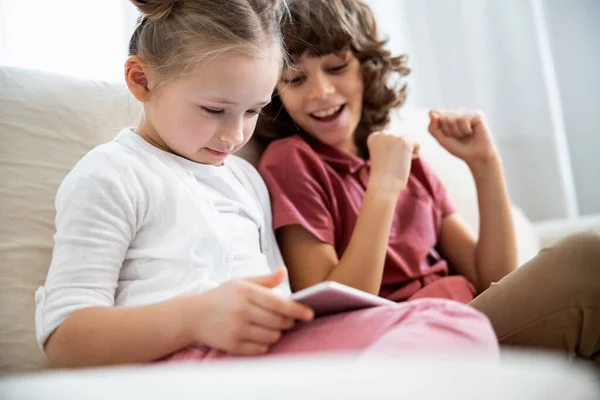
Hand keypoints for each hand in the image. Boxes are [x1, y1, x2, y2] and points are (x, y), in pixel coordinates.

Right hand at [189, 268, 313, 354]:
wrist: (193, 315)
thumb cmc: (221, 297)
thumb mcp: (241, 282)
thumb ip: (264, 280)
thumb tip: (284, 272)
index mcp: (246, 292)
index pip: (279, 304)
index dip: (297, 310)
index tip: (309, 314)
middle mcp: (242, 311)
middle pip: (279, 322)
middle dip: (287, 321)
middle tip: (284, 318)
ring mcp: (237, 330)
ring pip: (272, 337)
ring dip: (276, 333)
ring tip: (268, 325)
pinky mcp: (233, 345)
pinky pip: (261, 349)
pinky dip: (264, 344)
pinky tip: (257, 335)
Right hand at [367, 131, 419, 190]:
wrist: (383, 185)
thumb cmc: (382, 174)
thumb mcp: (381, 154)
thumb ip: (389, 144)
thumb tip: (404, 137)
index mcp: (373, 136)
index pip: (390, 138)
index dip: (390, 151)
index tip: (384, 160)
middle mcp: (382, 134)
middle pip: (399, 137)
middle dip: (399, 150)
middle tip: (391, 163)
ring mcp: (394, 136)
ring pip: (408, 141)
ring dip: (406, 152)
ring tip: (398, 163)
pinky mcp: (405, 141)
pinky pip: (417, 144)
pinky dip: (414, 154)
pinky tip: (406, 162)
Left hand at [428, 109, 497, 164]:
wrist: (475, 156)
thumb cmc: (458, 148)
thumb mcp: (441, 140)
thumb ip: (433, 128)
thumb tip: (432, 114)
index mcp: (445, 116)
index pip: (433, 112)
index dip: (437, 125)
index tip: (445, 134)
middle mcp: (456, 111)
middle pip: (442, 117)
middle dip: (447, 131)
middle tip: (457, 136)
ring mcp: (466, 111)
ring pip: (451, 118)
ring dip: (457, 131)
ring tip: (464, 135)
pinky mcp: (476, 114)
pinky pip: (463, 119)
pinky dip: (465, 130)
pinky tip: (471, 132)